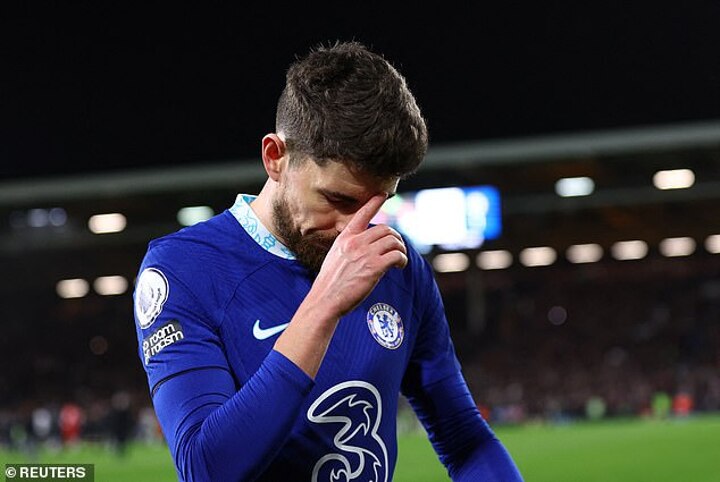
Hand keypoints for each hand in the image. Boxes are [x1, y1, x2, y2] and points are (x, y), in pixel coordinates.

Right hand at [310, 194, 407, 316]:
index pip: (361, 215)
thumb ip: (350, 248)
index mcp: (345, 238)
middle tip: (398, 248)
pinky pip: (397, 255)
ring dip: (401, 248)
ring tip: (400, 258)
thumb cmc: (330, 283)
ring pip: (393, 241)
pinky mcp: (374, 267)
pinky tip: (400, 266)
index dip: (373, 203)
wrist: (325, 299)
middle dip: (396, 237)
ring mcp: (365, 254)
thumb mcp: (335, 257)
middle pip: (385, 229)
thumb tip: (366, 247)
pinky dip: (402, 260)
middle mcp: (355, 242)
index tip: (382, 195)